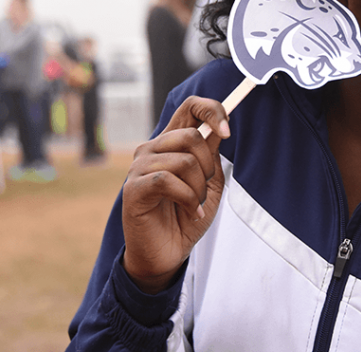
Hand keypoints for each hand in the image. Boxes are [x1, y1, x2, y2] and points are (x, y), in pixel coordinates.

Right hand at [121, 96, 229, 293]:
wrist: (167, 253)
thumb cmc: (186, 216)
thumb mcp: (208, 182)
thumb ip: (211, 154)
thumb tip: (219, 127)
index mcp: (171, 142)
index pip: (190, 107)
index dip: (212, 110)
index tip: (226, 130)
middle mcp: (152, 148)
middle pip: (192, 134)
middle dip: (209, 165)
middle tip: (204, 189)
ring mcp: (140, 166)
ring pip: (185, 160)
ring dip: (199, 188)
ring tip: (195, 205)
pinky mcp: (134, 187)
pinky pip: (168, 180)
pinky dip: (188, 200)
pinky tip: (189, 212)